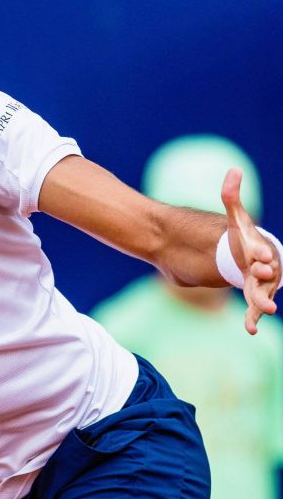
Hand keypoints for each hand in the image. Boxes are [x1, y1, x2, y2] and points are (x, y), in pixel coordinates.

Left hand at [222, 167, 279, 334]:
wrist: (248, 258)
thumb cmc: (243, 238)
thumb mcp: (235, 220)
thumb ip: (232, 197)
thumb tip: (234, 169)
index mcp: (258, 248)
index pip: (260, 250)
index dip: (261, 253)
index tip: (261, 256)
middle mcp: (264, 268)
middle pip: (266, 274)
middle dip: (265, 277)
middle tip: (261, 276)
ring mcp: (259, 284)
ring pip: (262, 293)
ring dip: (263, 301)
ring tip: (266, 311)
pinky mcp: (252, 297)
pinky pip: (254, 308)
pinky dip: (253, 318)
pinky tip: (251, 329)